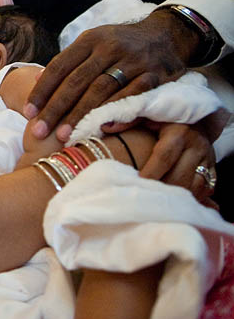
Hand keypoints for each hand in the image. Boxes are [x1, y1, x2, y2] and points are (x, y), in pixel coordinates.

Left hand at [24, 10, 199, 141]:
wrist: (168, 34)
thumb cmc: (121, 44)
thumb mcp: (94, 42)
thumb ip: (68, 61)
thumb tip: (36, 79)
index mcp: (91, 39)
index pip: (60, 66)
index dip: (42, 90)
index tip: (28, 112)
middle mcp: (110, 48)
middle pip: (77, 81)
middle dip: (56, 108)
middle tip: (39, 131)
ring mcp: (134, 61)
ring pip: (101, 91)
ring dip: (80, 115)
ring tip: (63, 136)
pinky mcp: (156, 75)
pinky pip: (133, 97)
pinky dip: (117, 113)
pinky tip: (102, 129)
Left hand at [103, 110, 224, 201]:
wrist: (196, 118)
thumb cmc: (166, 118)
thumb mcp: (148, 114)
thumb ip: (128, 120)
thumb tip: (104, 127)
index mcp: (179, 132)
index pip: (164, 157)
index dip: (151, 172)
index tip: (137, 183)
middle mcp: (197, 146)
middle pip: (179, 176)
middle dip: (161, 190)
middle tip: (142, 198)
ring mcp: (207, 160)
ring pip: (194, 187)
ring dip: (175, 198)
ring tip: (155, 203)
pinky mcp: (213, 170)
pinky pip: (204, 190)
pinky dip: (189, 199)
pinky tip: (173, 204)